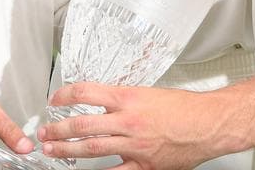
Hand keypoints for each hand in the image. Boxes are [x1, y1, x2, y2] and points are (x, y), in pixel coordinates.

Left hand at [38, 83, 238, 169]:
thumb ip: (123, 100)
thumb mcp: (148, 93)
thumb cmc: (185, 107)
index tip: (55, 99)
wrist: (209, 123)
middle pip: (82, 124)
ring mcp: (135, 144)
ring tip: (52, 151)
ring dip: (67, 149)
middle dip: (58, 129)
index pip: (85, 92)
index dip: (65, 95)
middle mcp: (128, 120)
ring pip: (92, 147)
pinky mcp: (144, 164)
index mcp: (128, 97)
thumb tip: (102, 104)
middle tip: (44, 132)